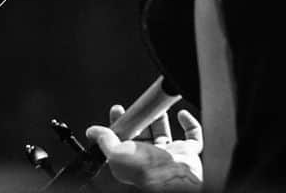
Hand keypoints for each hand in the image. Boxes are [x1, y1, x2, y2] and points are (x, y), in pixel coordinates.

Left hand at [86, 105, 202, 190]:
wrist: (180, 179)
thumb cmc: (151, 173)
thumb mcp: (120, 155)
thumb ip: (106, 142)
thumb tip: (92, 132)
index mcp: (136, 162)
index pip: (124, 140)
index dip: (120, 123)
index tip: (118, 109)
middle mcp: (153, 160)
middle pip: (144, 135)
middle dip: (139, 118)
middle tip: (136, 106)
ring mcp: (173, 156)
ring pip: (164, 134)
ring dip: (160, 118)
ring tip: (156, 107)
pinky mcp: (190, 154)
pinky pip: (193, 137)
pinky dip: (189, 124)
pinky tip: (182, 115)